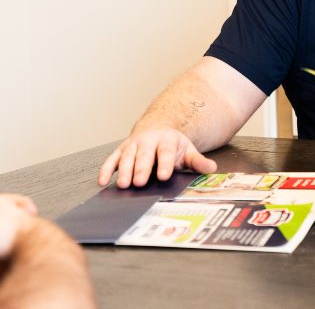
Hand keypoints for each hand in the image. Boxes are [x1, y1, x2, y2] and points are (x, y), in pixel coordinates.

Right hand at [98, 126, 216, 187]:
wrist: (157, 130)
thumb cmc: (173, 146)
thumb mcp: (188, 151)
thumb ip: (198, 161)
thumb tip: (212, 168)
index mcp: (167, 140)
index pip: (166, 153)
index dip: (165, 164)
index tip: (164, 176)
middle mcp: (148, 141)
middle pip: (145, 155)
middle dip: (142, 168)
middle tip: (140, 182)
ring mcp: (133, 144)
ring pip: (127, 157)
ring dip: (124, 170)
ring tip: (122, 184)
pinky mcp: (121, 150)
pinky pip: (112, 159)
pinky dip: (106, 169)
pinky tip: (102, 181)